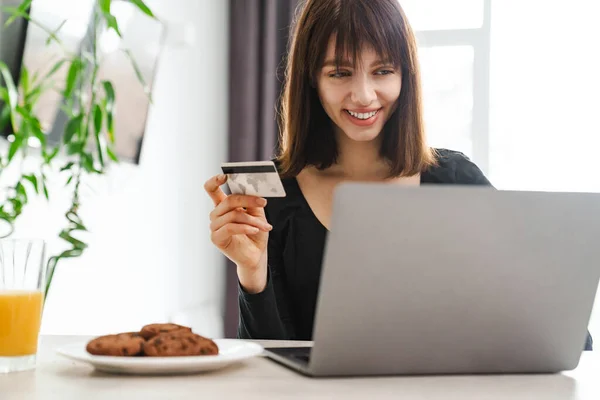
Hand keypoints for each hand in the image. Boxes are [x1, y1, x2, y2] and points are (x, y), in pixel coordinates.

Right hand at [204, 174, 271, 291]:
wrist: (256, 255)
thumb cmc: (255, 232)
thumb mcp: (256, 213)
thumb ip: (251, 201)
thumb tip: (252, 188)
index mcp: (223, 205)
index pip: (211, 189)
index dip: (215, 180)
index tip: (225, 176)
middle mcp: (216, 214)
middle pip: (228, 201)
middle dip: (248, 200)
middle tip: (263, 203)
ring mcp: (214, 226)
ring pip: (232, 215)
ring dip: (252, 220)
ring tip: (265, 226)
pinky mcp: (216, 238)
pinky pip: (230, 228)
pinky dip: (245, 227)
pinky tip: (255, 230)